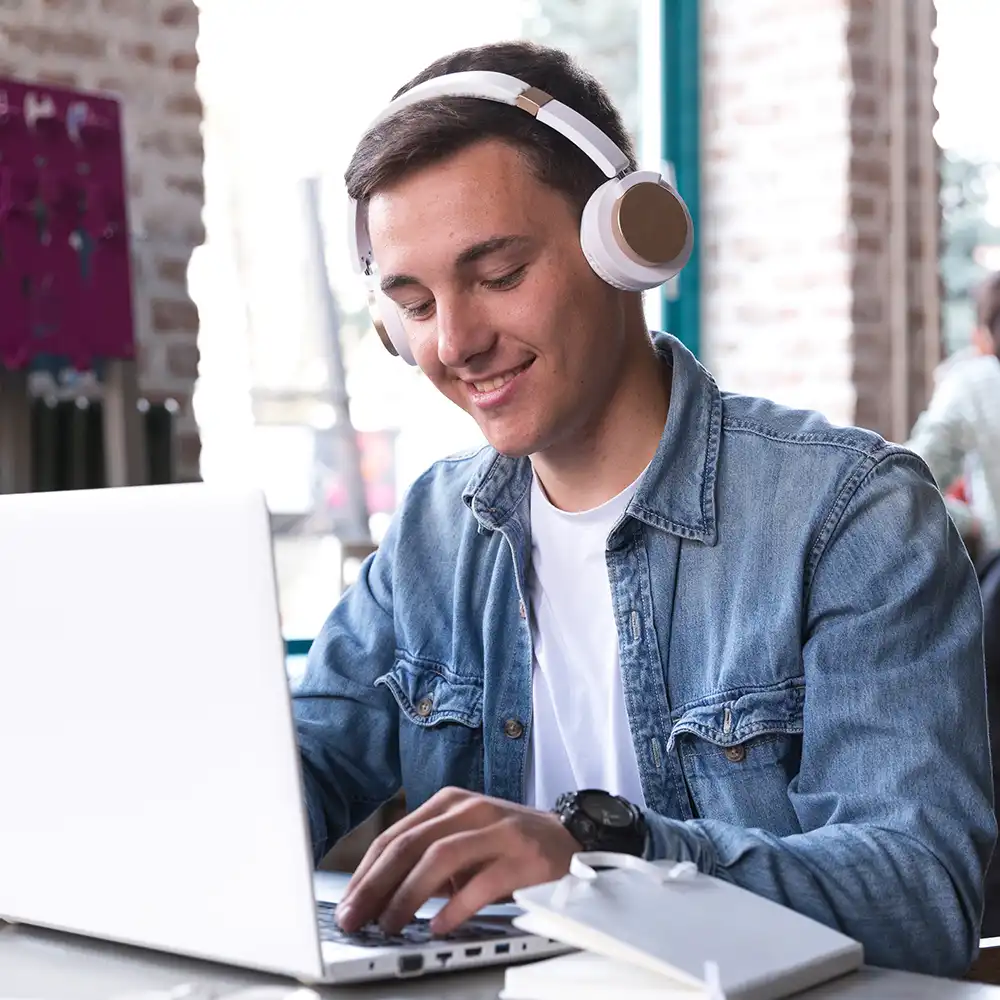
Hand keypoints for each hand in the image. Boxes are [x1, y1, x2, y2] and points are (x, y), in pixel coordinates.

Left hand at [335, 787, 580, 935]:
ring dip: (408, 894)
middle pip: (410, 844)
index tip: (347, 904)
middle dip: (376, 885)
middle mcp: (470, 810)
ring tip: (391, 924)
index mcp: (450, 803)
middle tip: (355, 918)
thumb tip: (379, 898)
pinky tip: (440, 926)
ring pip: (440, 857)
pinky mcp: (523, 856)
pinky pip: (482, 882)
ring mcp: (498, 830)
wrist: (571, 837)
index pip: (396, 836)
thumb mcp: (464, 840)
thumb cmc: (508, 845)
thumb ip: (428, 859)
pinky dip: (456, 906)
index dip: (367, 871)